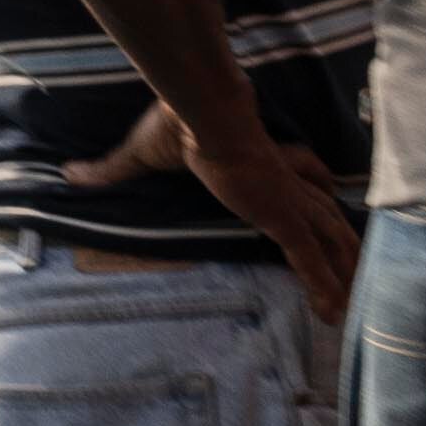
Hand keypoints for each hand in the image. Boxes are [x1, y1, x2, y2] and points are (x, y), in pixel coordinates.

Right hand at [64, 98, 370, 321]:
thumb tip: (70, 174)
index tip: (327, 190)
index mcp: (259, 158)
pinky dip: (323, 284)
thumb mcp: (140, 153)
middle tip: (354, 260)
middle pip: (324, 207)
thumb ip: (112, 169)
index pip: (298, 170)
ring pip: (328, 237)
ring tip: (353, 298)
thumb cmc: (175, 126)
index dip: (313, 181)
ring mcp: (286, 198)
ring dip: (342, 267)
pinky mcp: (283, 216)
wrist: (199, 114)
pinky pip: (310, 258)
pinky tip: (332, 311)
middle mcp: (282, 179)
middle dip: (339, 235)